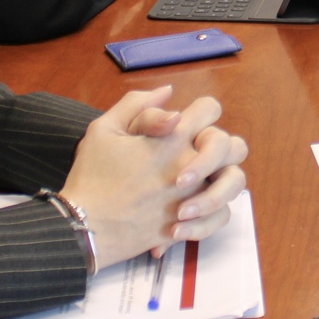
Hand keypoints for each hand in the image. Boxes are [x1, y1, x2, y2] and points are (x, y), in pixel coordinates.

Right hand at [60, 87, 250, 269]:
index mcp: (173, 136)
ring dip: (221, 182)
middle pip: (234, 145)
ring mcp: (194, 195)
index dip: (201, 112)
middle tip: (197, 156)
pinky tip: (187, 215)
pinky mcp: (189, 224)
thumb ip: (137, 104)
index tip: (185, 125)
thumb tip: (168, 91)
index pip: (209, 108)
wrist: (84, 227)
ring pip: (235, 182)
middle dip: (220, 148)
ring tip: (195, 188)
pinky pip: (221, 217)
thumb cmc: (92, 176)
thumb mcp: (104, 128)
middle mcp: (191, 163)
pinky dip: (211, 216)